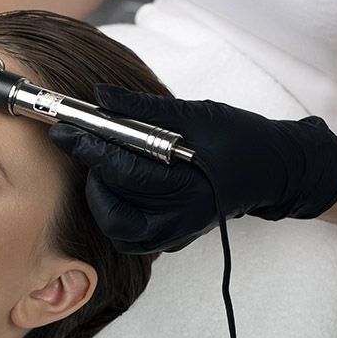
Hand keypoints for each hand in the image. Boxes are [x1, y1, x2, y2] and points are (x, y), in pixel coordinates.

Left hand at [49, 84, 336, 253]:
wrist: (273, 170)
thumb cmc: (239, 137)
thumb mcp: (194, 113)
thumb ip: (142, 108)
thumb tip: (99, 96)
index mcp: (189, 186)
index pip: (124, 171)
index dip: (88, 150)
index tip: (62, 131)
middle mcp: (181, 218)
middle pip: (114, 211)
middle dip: (93, 177)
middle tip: (86, 147)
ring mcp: (176, 235)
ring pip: (117, 230)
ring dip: (101, 199)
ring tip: (105, 166)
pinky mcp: (172, 241)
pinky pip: (130, 235)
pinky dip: (116, 211)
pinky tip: (119, 185)